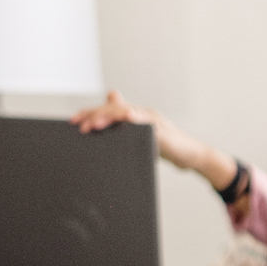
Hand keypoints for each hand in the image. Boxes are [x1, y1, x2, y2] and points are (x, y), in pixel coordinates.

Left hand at [71, 91, 232, 186]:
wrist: (193, 155)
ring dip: (109, 117)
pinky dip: (137, 119)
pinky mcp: (163, 132)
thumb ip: (129, 130)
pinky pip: (148, 124)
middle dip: (95, 115)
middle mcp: (144, 114)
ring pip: (128, 113)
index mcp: (137, 116)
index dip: (91, 113)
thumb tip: (111, 129)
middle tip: (78, 125)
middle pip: (115, 109)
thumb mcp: (144, 138)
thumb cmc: (168, 147)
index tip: (73, 121)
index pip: (110, 110)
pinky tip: (127, 117)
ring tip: (93, 124)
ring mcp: (154, 121)